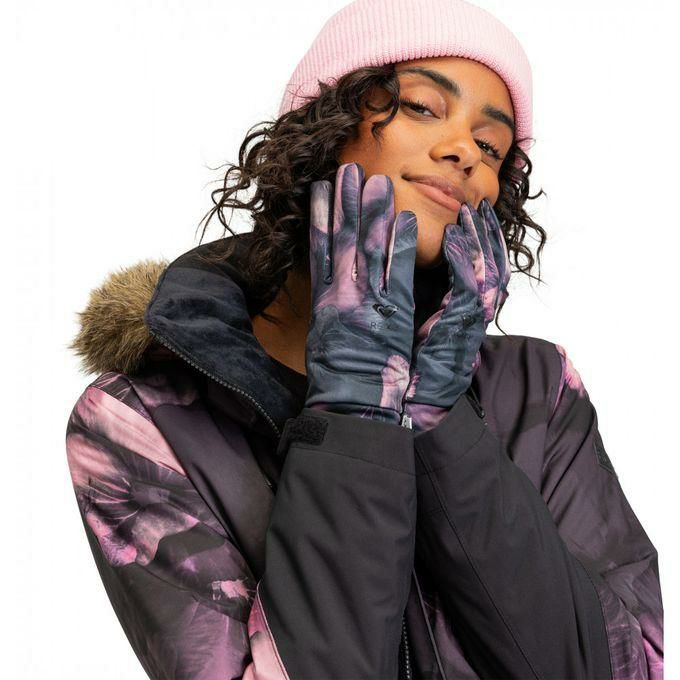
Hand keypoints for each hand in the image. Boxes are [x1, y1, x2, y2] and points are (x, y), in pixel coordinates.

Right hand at [304, 162, 418, 423]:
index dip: (322, 218)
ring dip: (370, 213)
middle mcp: (341, 297)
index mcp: (324, 304)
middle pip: (342, 241)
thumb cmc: (337, 383)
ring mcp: (364, 304)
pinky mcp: (389, 316)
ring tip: (373, 180)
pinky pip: (394, 274)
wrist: (349, 410)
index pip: (321, 251)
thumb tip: (334, 291)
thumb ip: (332, 312)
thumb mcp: (326, 341)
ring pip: (366, 249)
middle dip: (345, 204)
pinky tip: (402, 219)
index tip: (321, 190)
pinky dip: (397, 246)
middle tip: (346, 169)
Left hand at [401, 199, 510, 430]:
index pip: (478, 266)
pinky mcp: (461, 327)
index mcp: (463, 308)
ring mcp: (470, 319)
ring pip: (487, 268)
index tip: (471, 212)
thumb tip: (399, 262)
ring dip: (479, 237)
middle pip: (490, 263)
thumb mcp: (417, 320)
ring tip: (471, 211)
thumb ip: (421, 293)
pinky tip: (454, 236)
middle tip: (479, 204)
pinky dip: (463, 259)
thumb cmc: (411, 362)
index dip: (479, 239)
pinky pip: (468, 286)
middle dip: (486, 232)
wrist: (413, 402)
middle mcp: (472, 312)